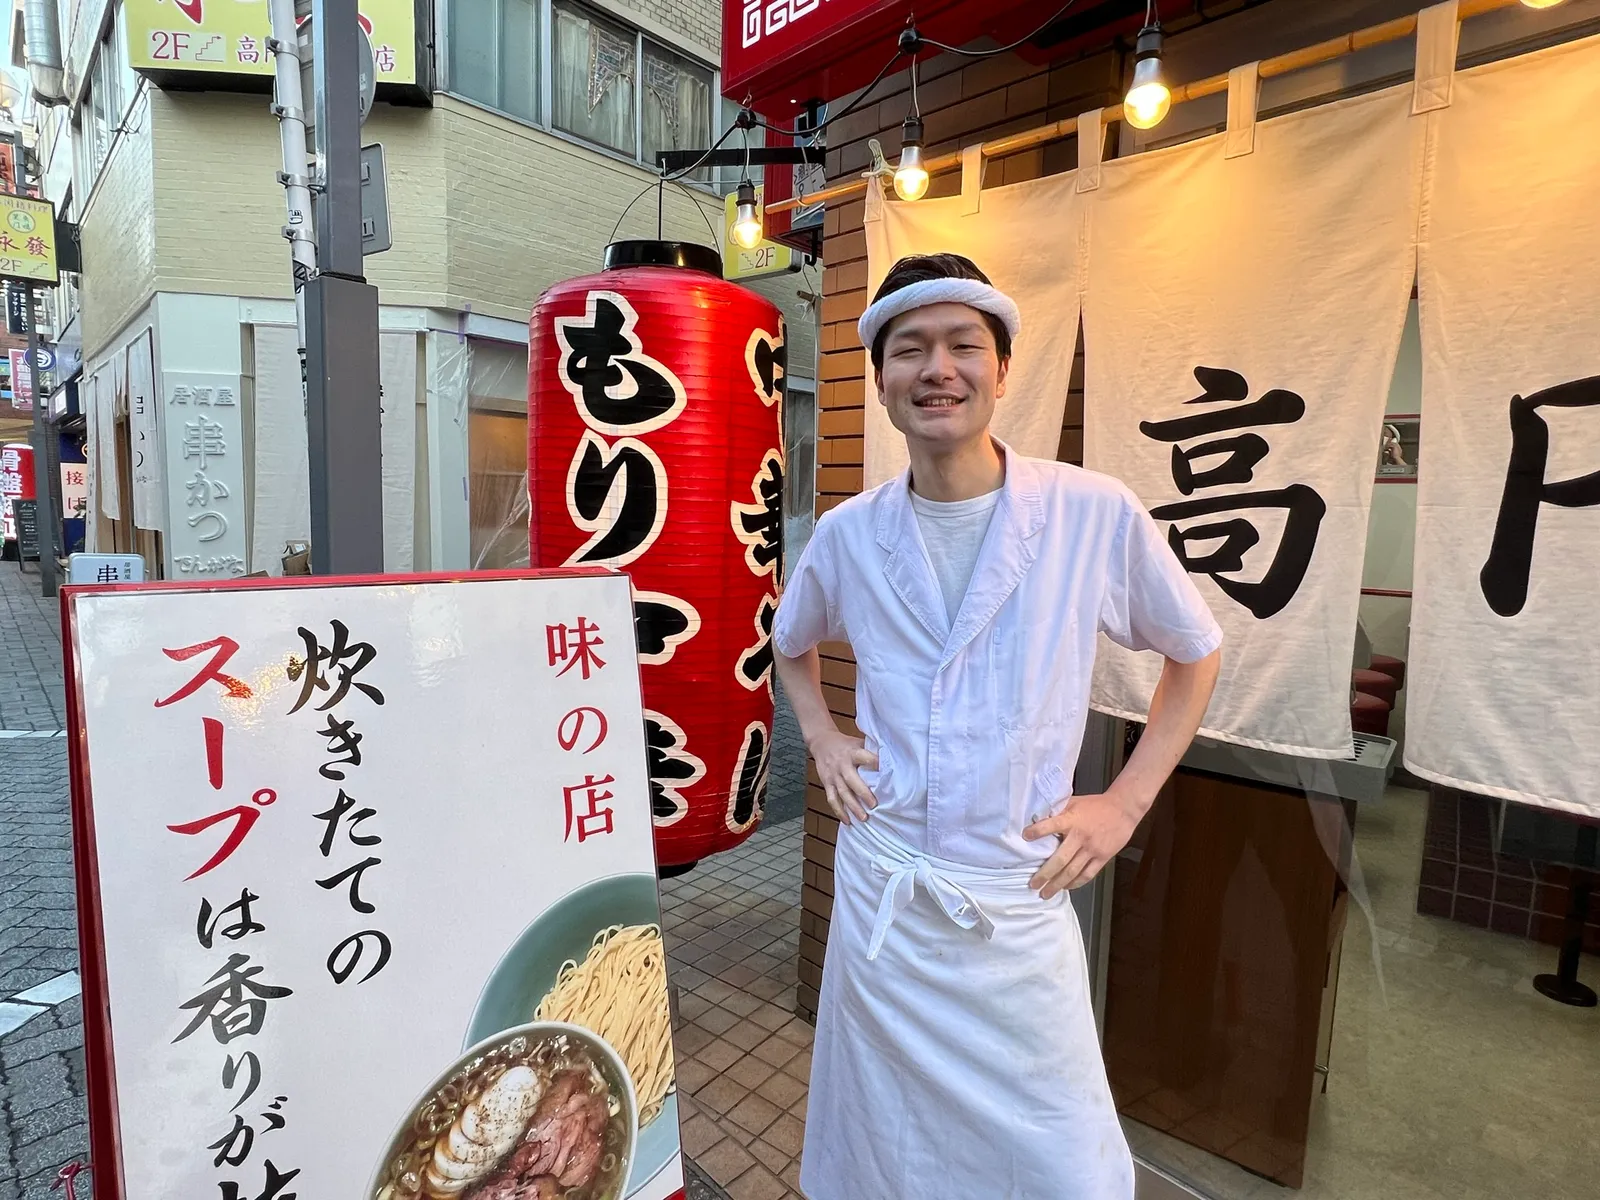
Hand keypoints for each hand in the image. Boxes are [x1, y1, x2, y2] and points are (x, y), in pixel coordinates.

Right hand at [808, 729, 877, 824]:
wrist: (821, 743)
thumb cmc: (845, 744)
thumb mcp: (857, 742)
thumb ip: (870, 750)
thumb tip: (891, 759)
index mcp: (852, 752)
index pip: (864, 757)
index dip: (874, 763)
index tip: (886, 772)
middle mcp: (842, 765)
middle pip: (852, 780)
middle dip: (863, 794)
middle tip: (874, 805)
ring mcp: (833, 776)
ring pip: (842, 793)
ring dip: (852, 807)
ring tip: (863, 818)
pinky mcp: (827, 783)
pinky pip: (832, 799)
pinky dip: (839, 811)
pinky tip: (847, 821)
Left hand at [1023, 787, 1146, 898]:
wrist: (1123, 809)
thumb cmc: (1096, 805)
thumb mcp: (1074, 802)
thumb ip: (1058, 811)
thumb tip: (1037, 817)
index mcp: (1072, 820)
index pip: (1052, 825)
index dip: (1038, 830)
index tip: (1025, 835)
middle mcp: (1081, 836)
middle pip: (1060, 859)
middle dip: (1045, 874)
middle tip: (1033, 884)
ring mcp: (1092, 849)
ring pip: (1072, 871)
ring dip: (1058, 884)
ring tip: (1046, 893)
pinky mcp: (1103, 857)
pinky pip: (1088, 874)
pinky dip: (1076, 883)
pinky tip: (1066, 887)